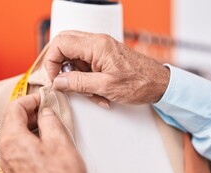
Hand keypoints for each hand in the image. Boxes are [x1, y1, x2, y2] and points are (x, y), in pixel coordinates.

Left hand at [0, 94, 87, 172]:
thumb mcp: (59, 140)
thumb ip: (49, 119)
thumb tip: (45, 111)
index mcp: (12, 140)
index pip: (14, 108)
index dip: (30, 99)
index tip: (43, 98)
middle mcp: (5, 151)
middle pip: (11, 121)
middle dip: (29, 112)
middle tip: (47, 110)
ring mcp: (8, 164)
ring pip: (14, 135)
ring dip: (29, 126)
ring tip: (48, 125)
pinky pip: (17, 148)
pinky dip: (28, 139)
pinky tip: (44, 141)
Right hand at [44, 31, 169, 105]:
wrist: (159, 83)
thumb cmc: (140, 83)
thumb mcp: (106, 87)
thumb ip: (79, 82)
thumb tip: (58, 81)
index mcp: (96, 45)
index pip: (60, 43)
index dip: (51, 62)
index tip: (54, 79)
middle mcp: (98, 42)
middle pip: (65, 45)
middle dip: (61, 66)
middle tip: (65, 83)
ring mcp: (101, 49)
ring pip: (75, 57)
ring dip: (77, 77)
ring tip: (90, 93)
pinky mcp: (105, 57)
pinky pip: (87, 64)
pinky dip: (87, 79)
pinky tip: (98, 93)